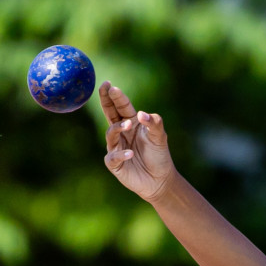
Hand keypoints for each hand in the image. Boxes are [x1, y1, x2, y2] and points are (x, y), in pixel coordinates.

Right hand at [100, 82, 176, 202]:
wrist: (160, 180)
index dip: (115, 96)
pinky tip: (130, 153)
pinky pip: (113, 157)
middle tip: (105, 89)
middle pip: (110, 114)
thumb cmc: (158, 155)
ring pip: (110, 134)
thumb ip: (154, 123)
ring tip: (128, 125)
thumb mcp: (160, 137)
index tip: (110, 85)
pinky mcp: (115, 164)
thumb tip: (141, 114)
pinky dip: (121, 154)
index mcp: (131, 122)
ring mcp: (116, 147)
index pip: (121, 106)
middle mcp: (121, 133)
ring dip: (118, 128)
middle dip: (106, 100)